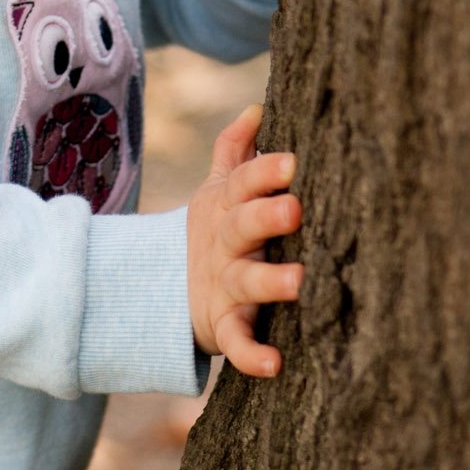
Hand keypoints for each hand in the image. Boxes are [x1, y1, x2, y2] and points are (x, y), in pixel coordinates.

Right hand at [186, 103, 302, 376]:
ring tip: (300, 282)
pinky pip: (235, 341)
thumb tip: (257, 106)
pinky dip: (251, 354)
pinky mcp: (221, 326)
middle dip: (266, 216)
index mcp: (227, 206)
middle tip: (296, 209)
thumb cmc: (218, 231)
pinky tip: (274, 364)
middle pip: (242, 225)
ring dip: (269, 281)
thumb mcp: (217, 190)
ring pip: (245, 281)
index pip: (243, 181)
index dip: (264, 171)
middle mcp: (225, 243)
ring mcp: (222, 284)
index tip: (292, 161)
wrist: (170, 291)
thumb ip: (234, 151)